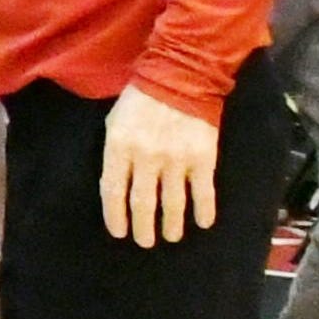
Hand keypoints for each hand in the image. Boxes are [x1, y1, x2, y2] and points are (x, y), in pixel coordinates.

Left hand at [101, 84, 220, 246]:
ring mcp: (176, 159)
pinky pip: (203, 193)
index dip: (115, 216)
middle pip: (143, 204)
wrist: (180, 76)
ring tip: (171, 236)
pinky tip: (203, 223)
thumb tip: (117, 185)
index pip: (114, 191)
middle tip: (145, 242)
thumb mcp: (115, 121)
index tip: (120, 233)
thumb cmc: (141, 99)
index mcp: (119, 146)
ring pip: (173, 203)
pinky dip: (204, 211)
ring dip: (171, 225)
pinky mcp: (203, 159)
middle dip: (143, 228)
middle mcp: (146, 157)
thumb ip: (115, 152)